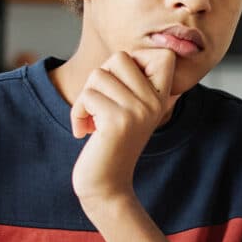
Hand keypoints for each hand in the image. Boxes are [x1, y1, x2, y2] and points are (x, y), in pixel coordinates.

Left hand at [70, 49, 176, 212]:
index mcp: (162, 98)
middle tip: (99, 102)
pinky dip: (78, 112)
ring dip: (85, 97)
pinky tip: (84, 131)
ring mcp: (138, 111)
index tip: (123, 83)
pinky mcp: (117, 121)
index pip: (164, 55)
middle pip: (120, 57)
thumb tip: (123, 56)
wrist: (106, 186)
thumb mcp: (130, 110)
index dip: (136, 58)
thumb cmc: (111, 144)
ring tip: (91, 119)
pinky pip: (88, 95)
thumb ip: (131, 83)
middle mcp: (155, 102)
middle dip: (100, 77)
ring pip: (99, 75)